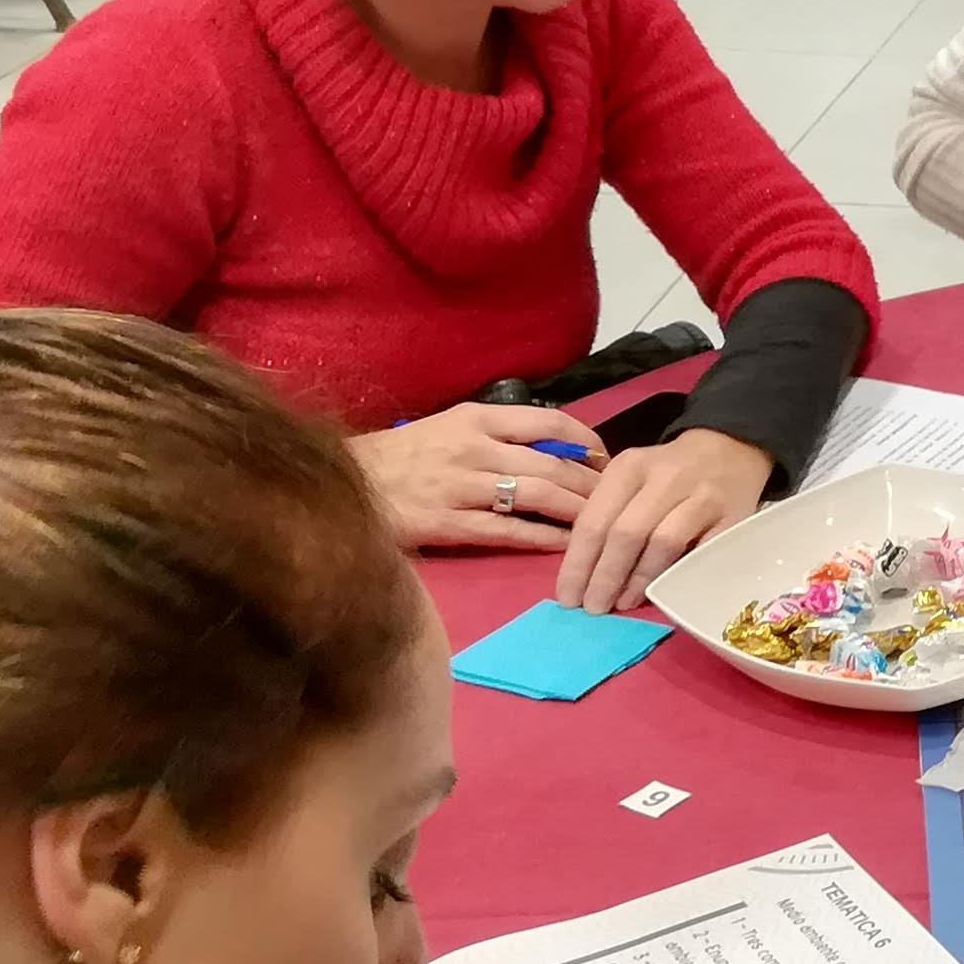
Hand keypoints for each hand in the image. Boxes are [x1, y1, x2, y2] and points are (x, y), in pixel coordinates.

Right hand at [353, 402, 604, 555]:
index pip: (549, 422)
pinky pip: (508, 531)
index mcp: (476, 418)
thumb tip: (557, 448)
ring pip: (537, 497)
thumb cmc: (405, 454)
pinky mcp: (448, 523)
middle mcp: (473, 447)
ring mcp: (461, 486)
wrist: (347, 480)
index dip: (585, 440)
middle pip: (551, 464)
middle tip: (615, 499)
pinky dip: (543, 538)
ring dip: (577, 510)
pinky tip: (566, 545)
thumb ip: (499, 434)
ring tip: (600, 522)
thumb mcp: (451, 426)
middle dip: (591, 483)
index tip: (605, 458)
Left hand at [555, 426, 769, 612]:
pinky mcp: (732, 516)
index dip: (578, 563)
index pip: (594, 519)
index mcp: (629, 468)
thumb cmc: (669, 473)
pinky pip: (700, 553)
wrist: (730, 450)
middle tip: (592, 607)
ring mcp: (701, 496)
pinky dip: (677, 576)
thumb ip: (607, 513)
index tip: (567, 597)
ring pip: (662, 543)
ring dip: (638, 579)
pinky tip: (661, 593)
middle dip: (604, 576)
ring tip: (622, 603)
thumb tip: (581, 572)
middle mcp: (664, 478)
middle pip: (625, 533)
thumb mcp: (632, 477)